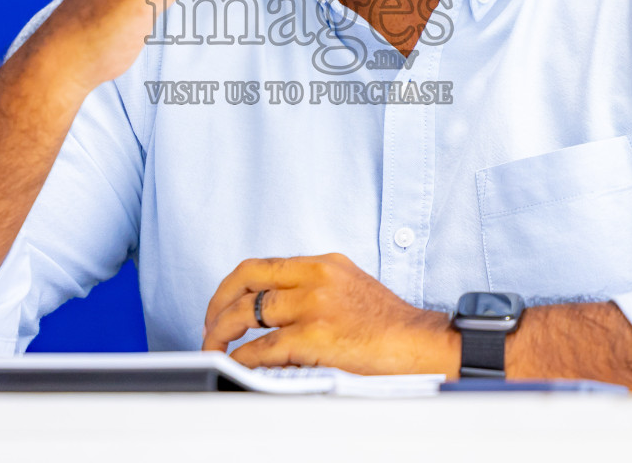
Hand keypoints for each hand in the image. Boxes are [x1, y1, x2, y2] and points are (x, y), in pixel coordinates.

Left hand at [201, 253, 459, 375]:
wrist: (422, 344)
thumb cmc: (391, 327)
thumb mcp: (351, 289)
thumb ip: (315, 291)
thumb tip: (274, 312)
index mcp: (323, 263)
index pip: (262, 266)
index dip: (232, 286)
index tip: (222, 305)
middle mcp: (316, 276)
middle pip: (245, 280)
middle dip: (217, 305)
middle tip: (208, 328)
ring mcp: (314, 306)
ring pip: (247, 313)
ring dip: (222, 334)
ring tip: (214, 350)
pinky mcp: (315, 337)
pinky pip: (262, 348)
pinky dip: (243, 359)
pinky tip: (237, 367)